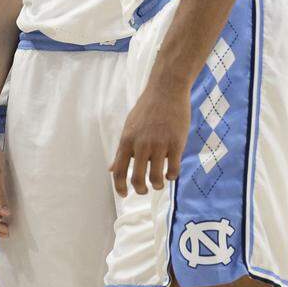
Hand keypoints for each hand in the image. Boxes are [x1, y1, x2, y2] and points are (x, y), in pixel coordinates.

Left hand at [110, 80, 189, 196]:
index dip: (120, 186)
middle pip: (137, 178)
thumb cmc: (146, 110)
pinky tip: (171, 174)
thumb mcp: (128, 128)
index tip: (124, 195)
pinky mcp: (176, 144)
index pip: (119, 170)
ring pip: (156, 177)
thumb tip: (111, 169)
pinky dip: (172, 176)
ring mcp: (159, 145)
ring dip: (157, 185)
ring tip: (159, 183)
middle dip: (140, 190)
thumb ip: (122, 150)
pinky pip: (174, 169)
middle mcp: (141, 145)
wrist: (165, 91)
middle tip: (144, 191)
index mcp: (126, 141)